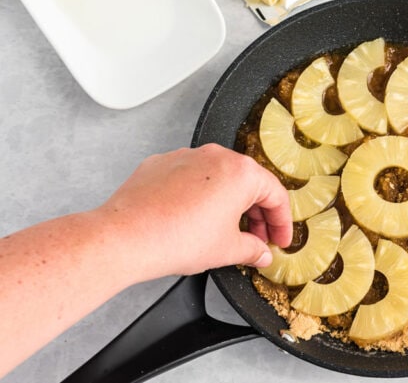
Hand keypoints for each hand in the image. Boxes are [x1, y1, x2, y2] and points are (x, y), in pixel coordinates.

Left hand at [95, 143, 291, 279]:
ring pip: (218, 178)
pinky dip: (198, 196)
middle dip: (255, 214)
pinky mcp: (162, 163)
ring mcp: (186, 156)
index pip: (275, 195)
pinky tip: (193, 219)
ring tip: (224, 231)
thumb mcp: (226, 250)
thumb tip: (260, 253)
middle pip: (248, 184)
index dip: (282, 223)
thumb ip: (252, 250)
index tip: (279, 239)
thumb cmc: (175, 239)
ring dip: (227, 203)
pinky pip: (190, 177)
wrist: (125, 237)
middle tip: (256, 239)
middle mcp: (215, 156)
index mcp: (241, 173)